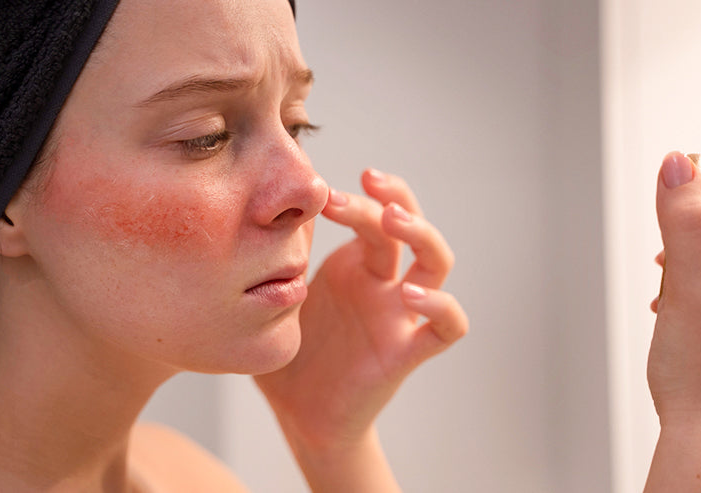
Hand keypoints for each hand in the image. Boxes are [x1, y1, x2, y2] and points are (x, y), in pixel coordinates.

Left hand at [254, 168, 467, 452]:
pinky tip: (410, 295)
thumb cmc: (288, 356)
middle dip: (393, 196)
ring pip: (437, 263)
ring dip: (423, 233)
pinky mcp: (405, 351)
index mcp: (353, 266)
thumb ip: (271, 260)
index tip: (323, 189)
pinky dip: (441, 307)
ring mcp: (398, 314)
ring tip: (393, 219)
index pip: (372, 214)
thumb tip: (254, 209)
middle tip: (367, 181)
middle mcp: (382, 283)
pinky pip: (446, 327)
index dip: (358, 195)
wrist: (300, 417)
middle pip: (409, 224)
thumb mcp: (272, 300)